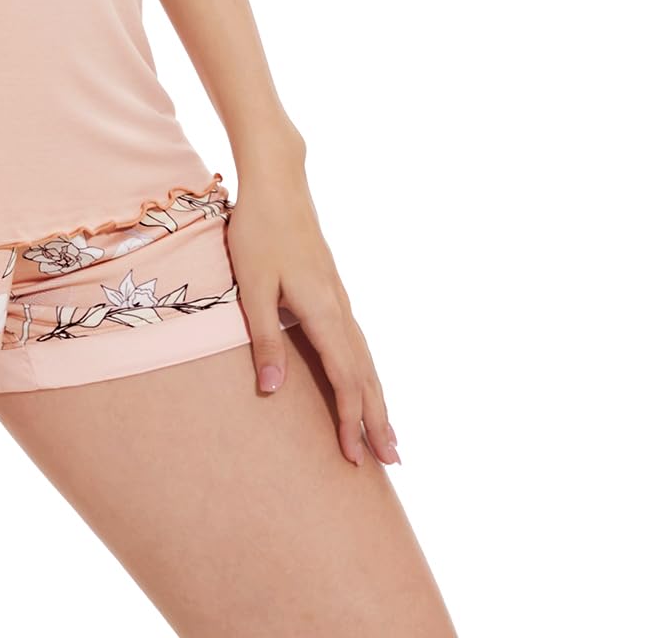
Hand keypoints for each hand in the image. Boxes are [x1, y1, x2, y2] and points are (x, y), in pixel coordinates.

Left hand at [226, 156, 400, 469]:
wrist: (278, 182)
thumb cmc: (258, 232)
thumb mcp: (252, 286)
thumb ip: (263, 338)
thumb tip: (272, 390)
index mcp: (323, 312)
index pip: (344, 378)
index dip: (350, 420)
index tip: (355, 456)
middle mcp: (340, 309)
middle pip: (365, 374)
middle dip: (377, 419)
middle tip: (392, 462)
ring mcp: (340, 298)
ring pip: (366, 358)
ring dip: (377, 398)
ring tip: (389, 433)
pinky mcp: (333, 289)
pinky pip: (358, 341)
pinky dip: (367, 370)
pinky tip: (365, 380)